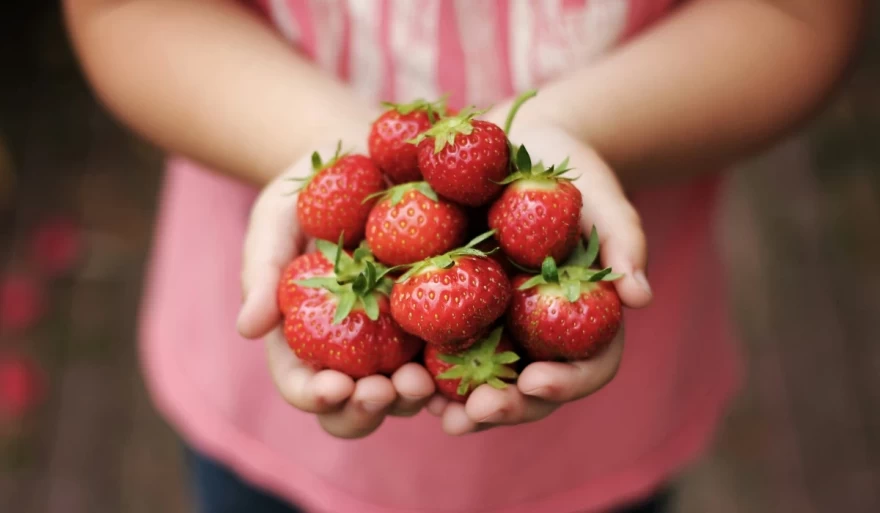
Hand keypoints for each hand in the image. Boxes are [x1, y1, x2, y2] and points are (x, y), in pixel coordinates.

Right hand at [236, 141, 435, 438]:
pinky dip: (457, 367)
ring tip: (422, 380)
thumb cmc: (308, 191)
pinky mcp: (442, 314)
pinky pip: (453, 351)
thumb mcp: (275, 220)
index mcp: (307, 337)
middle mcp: (354, 348)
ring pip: (406, 390)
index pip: (303, 385)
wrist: (367, 156)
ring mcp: (400, 337)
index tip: (332, 388)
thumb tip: (248, 330)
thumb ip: (261, 271)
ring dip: (413, 396)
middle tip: (382, 392)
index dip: (315, 397)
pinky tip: (465, 359)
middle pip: (357, 404)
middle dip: (367, 409)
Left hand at [428, 121, 653, 434]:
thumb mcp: (599, 195)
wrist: (511, 143)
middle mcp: (537, 334)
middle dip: (506, 408)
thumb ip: (623, 240)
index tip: (536, 381)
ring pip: (482, 382)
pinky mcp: (450, 308)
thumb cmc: (565, 169)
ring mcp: (494, 326)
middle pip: (530, 390)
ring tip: (431, 409)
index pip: (588, 366)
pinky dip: (421, 365)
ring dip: (458, 404)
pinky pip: (437, 345)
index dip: (567, 383)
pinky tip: (398, 372)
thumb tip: (641, 297)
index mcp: (582, 318)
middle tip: (475, 412)